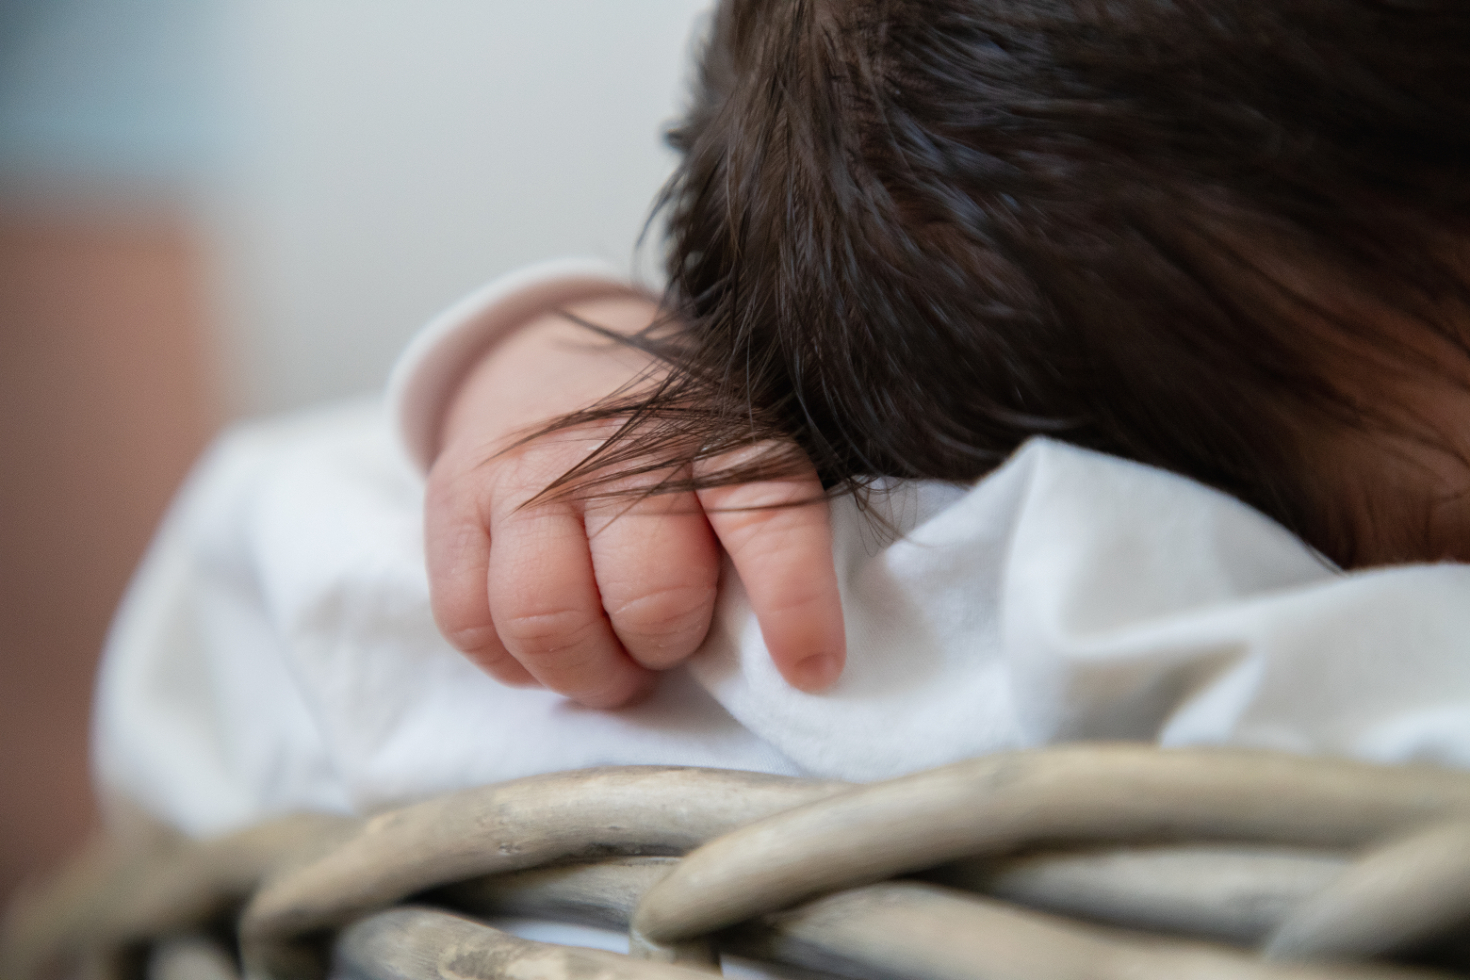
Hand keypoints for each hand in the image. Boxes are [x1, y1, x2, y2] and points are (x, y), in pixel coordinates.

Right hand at [423, 295, 846, 707]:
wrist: (552, 366)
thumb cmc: (667, 449)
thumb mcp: (737, 461)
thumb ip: (763, 540)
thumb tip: (789, 660)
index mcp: (714, 432)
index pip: (766, 517)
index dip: (794, 604)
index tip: (811, 671)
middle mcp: (615, 447)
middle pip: (650, 597)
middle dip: (667, 646)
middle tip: (667, 642)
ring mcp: (526, 474)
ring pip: (547, 621)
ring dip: (589, 671)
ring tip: (610, 660)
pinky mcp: (454, 504)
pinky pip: (471, 626)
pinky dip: (515, 663)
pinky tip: (547, 642)